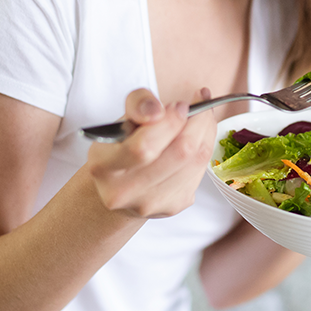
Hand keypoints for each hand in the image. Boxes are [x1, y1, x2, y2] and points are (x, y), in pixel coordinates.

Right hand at [86, 88, 216, 217]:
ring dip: (207, 132)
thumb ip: (137, 104)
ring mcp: (151, 203)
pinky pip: (200, 172)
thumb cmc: (122, 147)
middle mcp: (125, 191)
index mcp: (104, 167)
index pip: (145, 146)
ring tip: (203, 116)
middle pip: (179, 153)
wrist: (120, 187)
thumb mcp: (121, 120)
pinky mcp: (173, 206)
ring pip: (196, 161)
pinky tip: (200, 136)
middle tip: (200, 105)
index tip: (181, 104)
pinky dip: (205, 148)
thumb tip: (157, 110)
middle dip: (198, 123)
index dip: (171, 122)